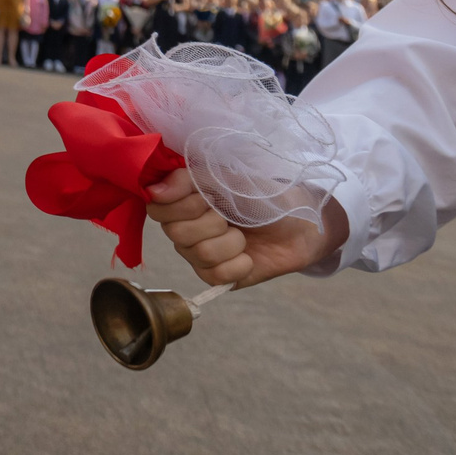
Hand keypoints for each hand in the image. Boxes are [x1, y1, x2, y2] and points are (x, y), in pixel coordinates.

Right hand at [146, 167, 345, 287]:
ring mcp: (197, 252)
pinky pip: (215, 276)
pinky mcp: (215, 276)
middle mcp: (182, 226)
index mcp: (181, 198)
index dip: (182, 203)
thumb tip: (154, 191)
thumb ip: (189, 179)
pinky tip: (248, 257)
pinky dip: (239, 265)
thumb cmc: (264, 196)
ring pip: (199, 254)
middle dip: (213, 223)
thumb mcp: (227, 178)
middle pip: (176, 233)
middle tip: (230, 216)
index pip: (156, 205)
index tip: (206, 196)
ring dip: (232, 244)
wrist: (301, 226)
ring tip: (244, 237)